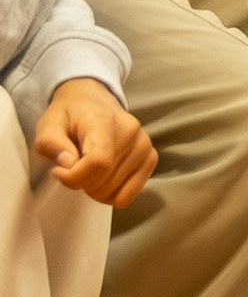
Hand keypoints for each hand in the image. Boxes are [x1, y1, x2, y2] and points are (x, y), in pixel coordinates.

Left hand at [36, 77, 154, 205]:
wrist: (92, 102)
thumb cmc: (70, 116)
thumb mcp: (48, 125)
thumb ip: (52, 144)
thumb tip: (69, 165)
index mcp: (104, 121)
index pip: (98, 162)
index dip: (74, 177)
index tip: (58, 172)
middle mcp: (131, 132)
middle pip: (105, 181)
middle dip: (81, 183)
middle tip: (71, 168)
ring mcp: (145, 146)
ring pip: (116, 192)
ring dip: (95, 189)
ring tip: (88, 169)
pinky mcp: (151, 158)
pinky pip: (130, 193)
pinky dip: (111, 194)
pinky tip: (102, 179)